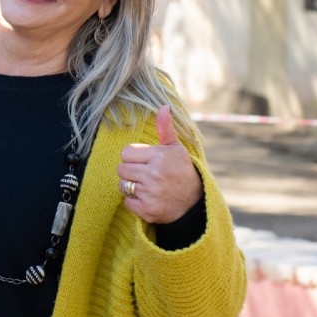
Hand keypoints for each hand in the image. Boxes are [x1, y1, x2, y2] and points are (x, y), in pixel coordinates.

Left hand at [116, 105, 203, 224]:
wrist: (194, 203)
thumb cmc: (181, 171)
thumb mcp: (176, 149)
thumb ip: (166, 129)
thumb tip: (164, 106)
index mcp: (159, 156)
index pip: (126, 153)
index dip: (133, 157)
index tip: (144, 162)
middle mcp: (154, 174)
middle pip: (121, 169)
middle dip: (130, 172)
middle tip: (145, 175)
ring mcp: (151, 193)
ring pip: (122, 186)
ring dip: (130, 187)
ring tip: (147, 187)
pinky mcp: (148, 210)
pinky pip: (127, 203)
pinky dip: (134, 202)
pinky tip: (148, 199)